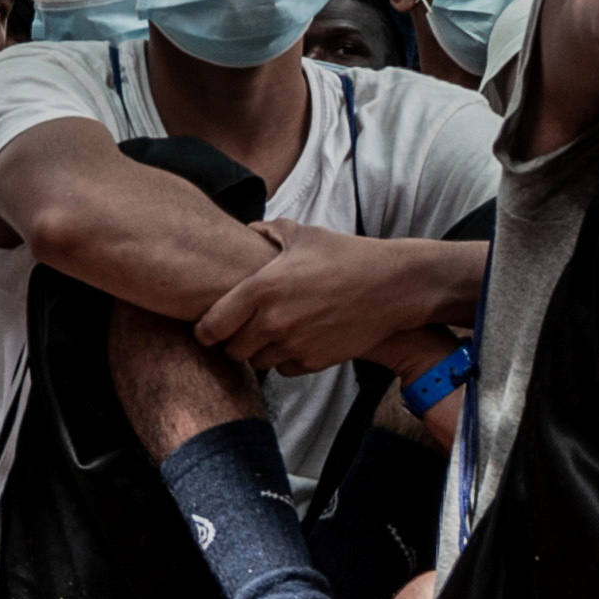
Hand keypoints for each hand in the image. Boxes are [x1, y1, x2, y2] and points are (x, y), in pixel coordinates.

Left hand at [189, 223, 456, 374]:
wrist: (393, 286)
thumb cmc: (348, 255)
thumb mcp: (306, 235)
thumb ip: (270, 231)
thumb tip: (249, 229)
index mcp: (262, 288)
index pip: (211, 326)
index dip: (205, 330)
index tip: (209, 327)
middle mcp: (272, 321)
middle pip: (231, 350)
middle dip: (233, 341)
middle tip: (243, 329)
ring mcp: (293, 344)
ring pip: (256, 362)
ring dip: (260, 351)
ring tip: (273, 332)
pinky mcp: (313, 361)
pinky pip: (284, 369)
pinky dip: (285, 359)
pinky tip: (298, 339)